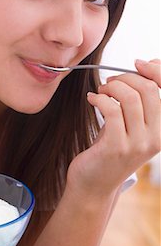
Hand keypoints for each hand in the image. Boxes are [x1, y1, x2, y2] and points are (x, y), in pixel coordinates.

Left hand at [66, 59, 160, 198]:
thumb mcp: (131, 121)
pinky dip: (99, 99)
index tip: (138, 63)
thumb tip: (151, 63)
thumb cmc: (111, 147)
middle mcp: (156, 137)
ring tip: (101, 92)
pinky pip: (112, 110)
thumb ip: (141, 97)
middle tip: (110, 83)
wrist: (94, 183)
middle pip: (148, 89)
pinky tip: (92, 99)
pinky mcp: (117, 148)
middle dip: (126, 77)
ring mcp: (138, 144)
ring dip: (111, 87)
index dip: (156, 70)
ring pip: (130, 98)